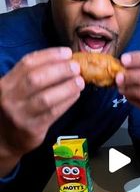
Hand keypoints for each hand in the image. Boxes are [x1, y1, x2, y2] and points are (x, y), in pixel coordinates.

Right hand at [0, 47, 84, 175]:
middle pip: (36, 79)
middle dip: (59, 70)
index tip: (67, 52)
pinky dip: (66, 102)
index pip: (27, 63)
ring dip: (66, 87)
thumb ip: (32, 77)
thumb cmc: (16, 109)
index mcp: (6, 83)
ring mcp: (20, 114)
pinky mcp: (32, 129)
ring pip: (46, 98)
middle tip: (76, 67)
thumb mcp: (16, 90)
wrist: (4, 139)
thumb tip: (65, 62)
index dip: (49, 56)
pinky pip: (52, 113)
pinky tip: (75, 95)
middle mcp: (10, 97)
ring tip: (80, 82)